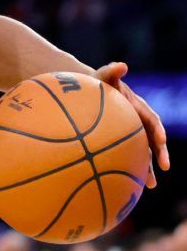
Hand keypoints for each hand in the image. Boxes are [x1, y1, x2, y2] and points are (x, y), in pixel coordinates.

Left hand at [94, 62, 169, 187]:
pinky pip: (127, 157)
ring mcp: (131, 133)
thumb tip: (121, 65)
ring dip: (148, 168)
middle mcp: (138, 122)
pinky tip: (127, 185)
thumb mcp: (102, 76)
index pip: (152, 119)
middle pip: (152, 140)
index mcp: (138, 108)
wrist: (87, 94)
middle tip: (164, 167)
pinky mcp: (121, 142)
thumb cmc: (95, 84)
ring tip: (150, 185)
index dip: (157, 130)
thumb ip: (111, 71)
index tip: (160, 140)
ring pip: (142, 152)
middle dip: (160, 154)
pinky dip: (129, 169)